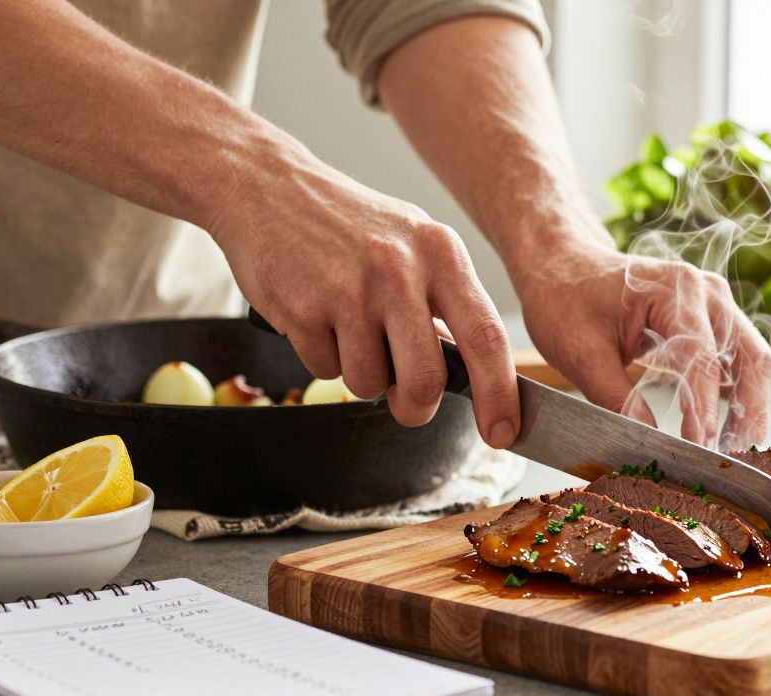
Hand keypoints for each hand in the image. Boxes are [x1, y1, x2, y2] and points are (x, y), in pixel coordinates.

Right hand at [207, 138, 519, 447]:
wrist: (267, 187)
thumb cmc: (348, 224)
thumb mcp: (413, 243)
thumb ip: (445, 300)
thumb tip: (473, 370)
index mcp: (441, 253)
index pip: (487, 337)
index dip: (499, 395)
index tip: (503, 433)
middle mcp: (401, 270)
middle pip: (425, 380)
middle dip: (415, 407)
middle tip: (407, 403)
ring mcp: (350, 290)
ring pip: (369, 383)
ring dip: (360, 374)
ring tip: (348, 328)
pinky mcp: (303, 308)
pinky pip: (324, 370)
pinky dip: (322, 357)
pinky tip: (317, 315)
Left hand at [516, 241, 770, 449]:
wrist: (563, 267)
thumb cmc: (566, 299)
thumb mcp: (581, 353)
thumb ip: (615, 398)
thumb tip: (647, 442)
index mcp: (675, 288)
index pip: (702, 356)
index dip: (704, 406)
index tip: (699, 445)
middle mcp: (707, 294)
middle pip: (753, 359)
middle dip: (750, 414)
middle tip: (734, 461)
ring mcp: (716, 307)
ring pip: (757, 364)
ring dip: (753, 411)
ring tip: (736, 455)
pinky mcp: (713, 325)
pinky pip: (741, 364)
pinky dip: (742, 400)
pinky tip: (730, 436)